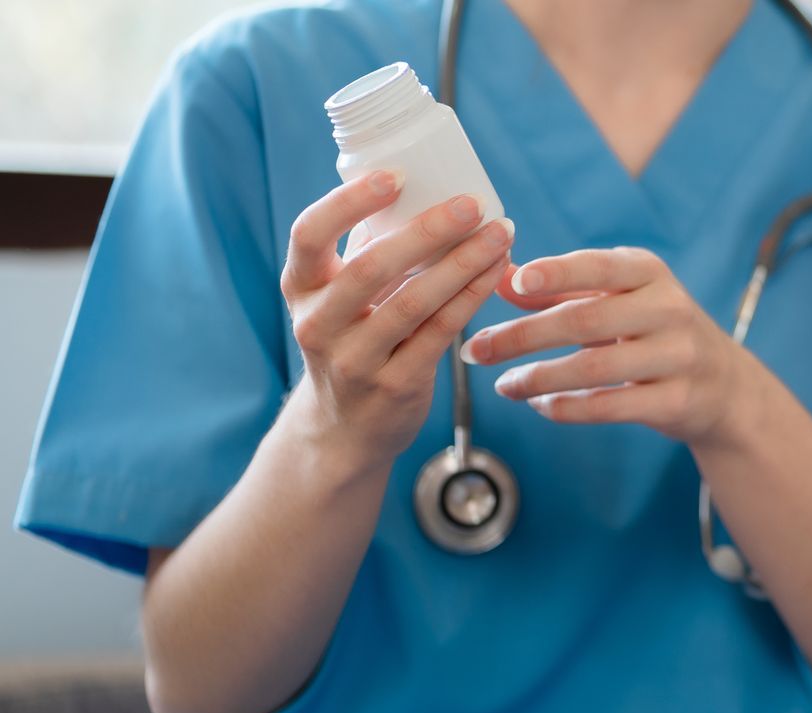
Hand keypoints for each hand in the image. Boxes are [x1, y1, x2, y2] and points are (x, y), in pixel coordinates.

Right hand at [281, 172, 513, 459]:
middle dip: (427, 232)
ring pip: (414, 303)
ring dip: (463, 263)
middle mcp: (318, 324)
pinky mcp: (394, 386)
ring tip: (501, 233)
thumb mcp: (342, 296)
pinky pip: (439, 333)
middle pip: (371, 268)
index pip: (309, 235)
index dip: (348, 203)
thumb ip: (368, 247)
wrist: (344, 429)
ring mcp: (354, 360)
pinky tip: (497, 271)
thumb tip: (420, 182)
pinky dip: (471, 297)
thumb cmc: (353, 339)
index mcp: (301, 288)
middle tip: (472, 204)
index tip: (394, 175)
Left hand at [457, 247, 759, 445]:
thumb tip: (499, 278)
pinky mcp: (678, 400)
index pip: (598, 266)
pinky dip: (568, 407)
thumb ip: (559, 288)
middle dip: (524, 336)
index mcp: (650, 273)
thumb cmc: (652, 330)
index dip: (557, 273)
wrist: (723, 384)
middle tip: (477, 350)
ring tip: (504, 386)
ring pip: (595, 368)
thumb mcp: (615, 298)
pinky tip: (540, 405)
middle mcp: (669, 309)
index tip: (513, 282)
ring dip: (539, 378)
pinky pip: (612, 406)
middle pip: (585, 320)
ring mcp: (678, 356)